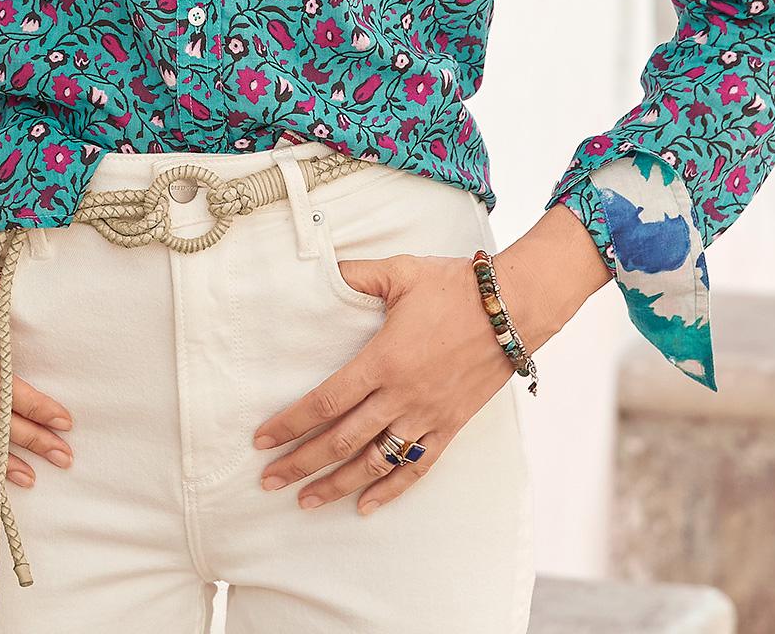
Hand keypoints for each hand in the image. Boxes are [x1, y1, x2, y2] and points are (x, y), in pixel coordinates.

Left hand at [249, 249, 520, 517]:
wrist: (512, 309)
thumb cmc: (454, 287)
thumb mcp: (401, 272)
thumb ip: (358, 274)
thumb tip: (323, 267)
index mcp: (382, 361)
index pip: (326, 402)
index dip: (291, 423)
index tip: (262, 440)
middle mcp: (400, 396)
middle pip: (341, 441)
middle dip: (301, 463)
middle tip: (269, 481)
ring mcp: (426, 416)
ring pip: (374, 462)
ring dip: (337, 485)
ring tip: (306, 501)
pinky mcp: (450, 426)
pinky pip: (417, 467)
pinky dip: (390, 490)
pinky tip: (366, 507)